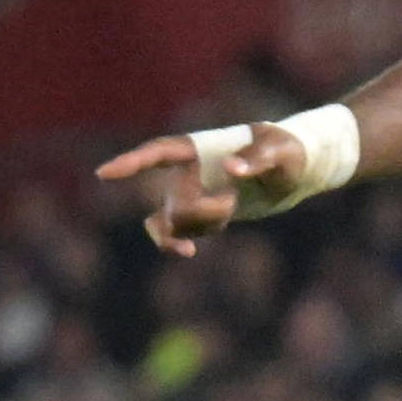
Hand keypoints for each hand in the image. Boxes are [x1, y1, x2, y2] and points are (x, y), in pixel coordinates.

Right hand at [93, 124, 306, 256]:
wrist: (296, 170)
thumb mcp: (281, 153)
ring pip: (171, 221)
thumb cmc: (288, 151)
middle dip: (198, 212)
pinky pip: (175, 232)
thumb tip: (230, 169)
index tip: (105, 174)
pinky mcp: (198, 212)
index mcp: (199, 148)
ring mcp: (189, 192)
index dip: (131, 163)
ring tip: (230, 209)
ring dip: (198, 226)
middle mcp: (187, 170)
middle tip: (231, 203)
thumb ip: (258, 159)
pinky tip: (187, 252)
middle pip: (172, 200)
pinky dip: (178, 243)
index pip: (158, 153)